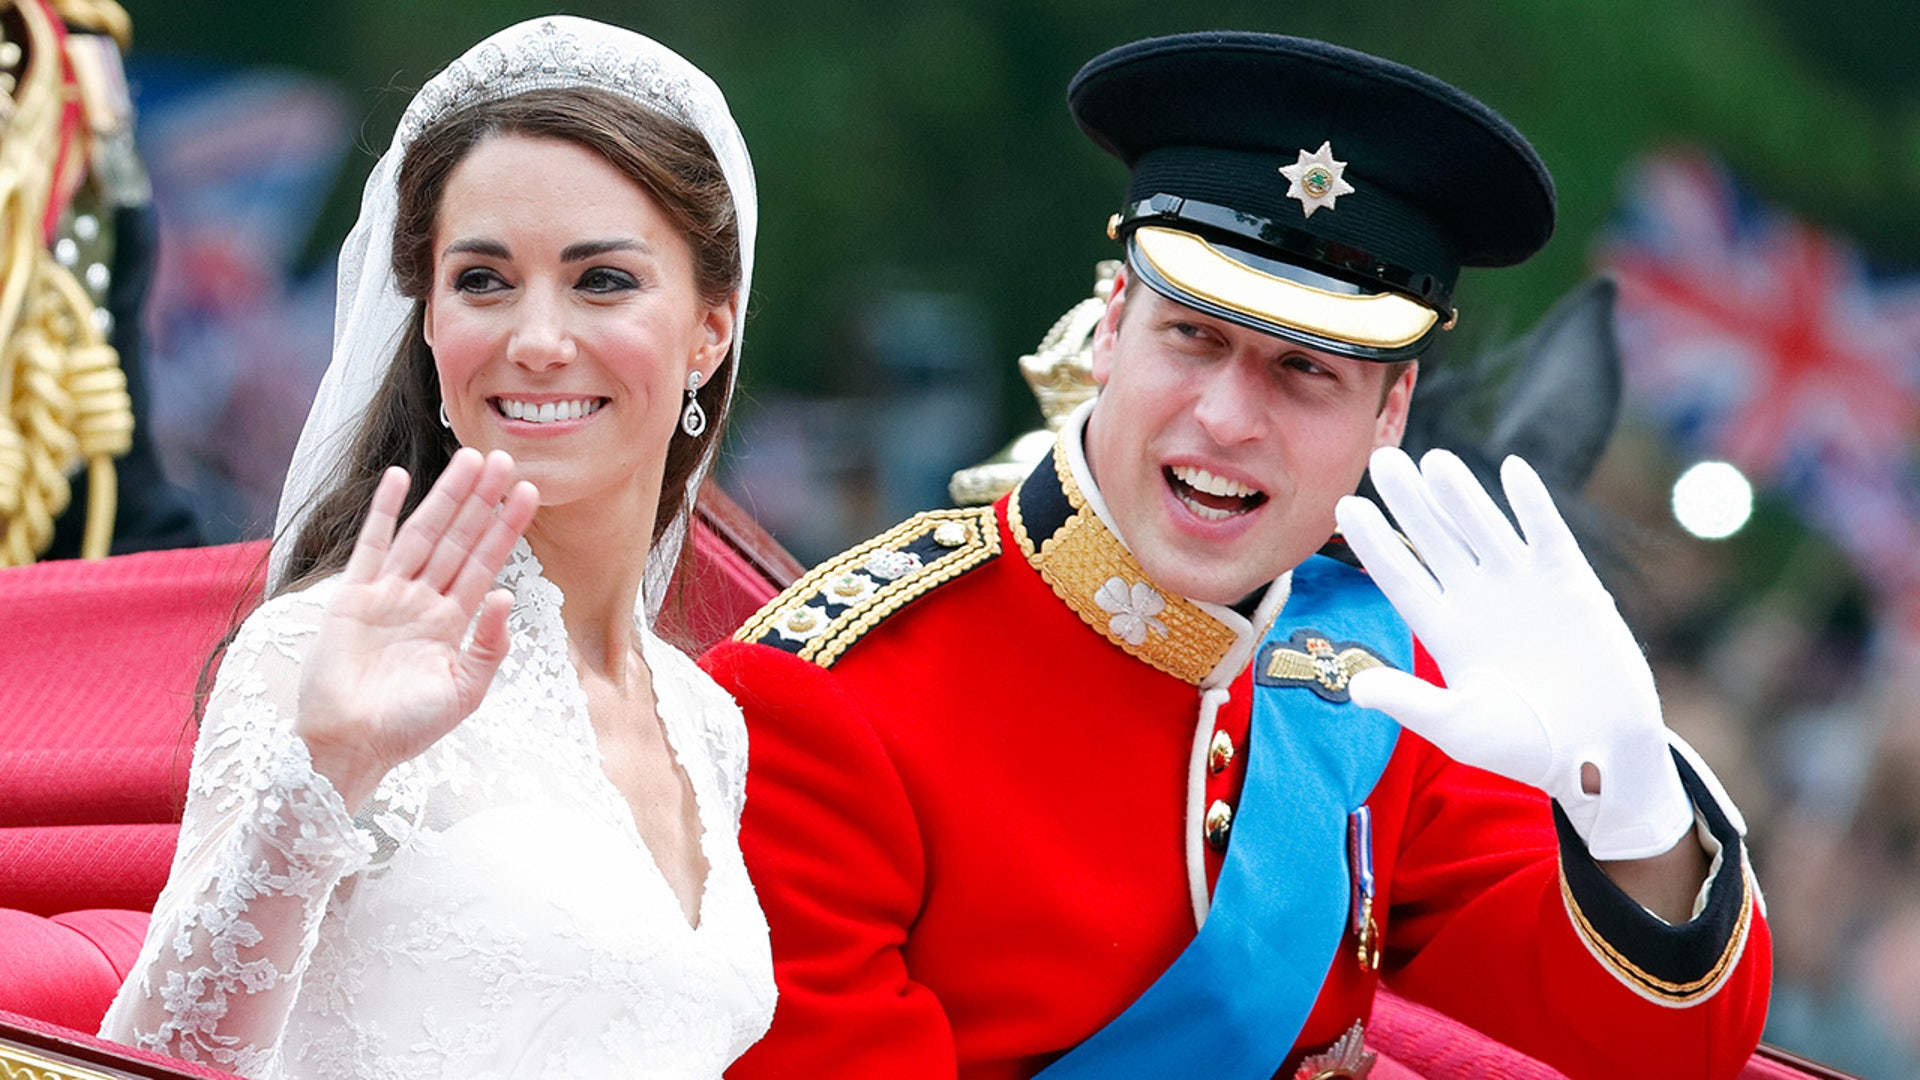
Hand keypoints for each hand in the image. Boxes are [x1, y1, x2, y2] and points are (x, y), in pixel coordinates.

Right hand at [296, 448, 538, 811]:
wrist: (350, 746)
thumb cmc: (407, 728)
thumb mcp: (465, 692)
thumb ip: (489, 645)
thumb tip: (506, 594)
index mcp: (452, 623)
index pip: (486, 563)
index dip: (506, 528)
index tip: (530, 493)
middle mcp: (423, 601)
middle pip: (459, 538)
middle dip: (482, 500)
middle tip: (505, 458)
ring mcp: (388, 595)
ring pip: (424, 534)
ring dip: (446, 497)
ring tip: (470, 460)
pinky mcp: (353, 597)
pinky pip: (372, 546)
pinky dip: (385, 512)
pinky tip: (401, 479)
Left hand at [1333, 447, 1691, 860]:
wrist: (1600, 755)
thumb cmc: (1526, 748)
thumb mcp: (1460, 727)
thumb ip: (1412, 703)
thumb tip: (1356, 689)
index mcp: (1444, 630)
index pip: (1400, 575)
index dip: (1374, 542)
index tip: (1345, 506)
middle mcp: (1477, 599)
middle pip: (1434, 539)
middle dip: (1408, 501)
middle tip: (1380, 457)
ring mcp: (1522, 587)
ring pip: (1483, 528)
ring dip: (1460, 494)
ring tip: (1433, 459)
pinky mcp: (1570, 584)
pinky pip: (1546, 534)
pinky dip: (1531, 504)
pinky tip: (1512, 469)